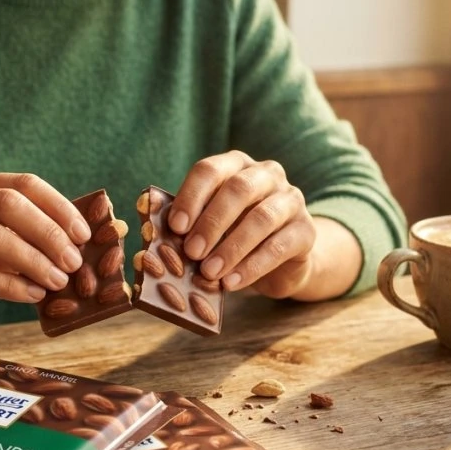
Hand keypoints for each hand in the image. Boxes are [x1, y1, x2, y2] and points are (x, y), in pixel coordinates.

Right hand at [0, 172, 90, 336]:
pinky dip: (10, 285)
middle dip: (48, 232)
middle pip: (6, 204)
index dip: (58, 207)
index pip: (21, 184)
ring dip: (32, 260)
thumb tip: (88, 240)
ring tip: (57, 280)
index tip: (84, 234)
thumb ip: (31, 237)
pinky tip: (32, 295)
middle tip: (74, 261)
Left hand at [168, 151, 315, 298]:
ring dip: (232, 247)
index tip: (175, 226)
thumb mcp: (207, 226)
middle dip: (211, 222)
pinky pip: (280, 246)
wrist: (281, 260)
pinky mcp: (306, 231)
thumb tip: (144, 216)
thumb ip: (181, 221)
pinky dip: (252, 266)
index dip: (191, 196)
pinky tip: (231, 283)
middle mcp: (267, 175)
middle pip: (239, 189)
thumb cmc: (233, 236)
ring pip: (263, 218)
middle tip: (191, 252)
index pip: (211, 170)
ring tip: (209, 273)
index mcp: (236, 166)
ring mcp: (291, 200)